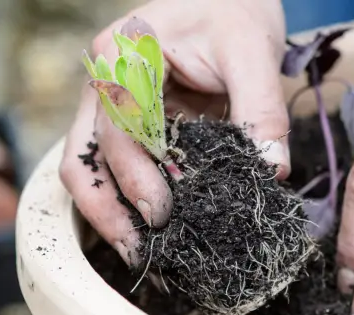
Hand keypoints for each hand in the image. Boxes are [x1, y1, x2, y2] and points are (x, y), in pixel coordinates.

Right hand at [59, 0, 288, 266]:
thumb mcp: (252, 52)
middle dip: (108, 210)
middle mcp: (103, 81)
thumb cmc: (234, 13)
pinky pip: (112, 166)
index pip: (118, 128)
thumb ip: (261, 110)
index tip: (164, 216)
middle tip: (142, 252)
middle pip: (82, 157)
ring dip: (107, 212)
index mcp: (124, 56)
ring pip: (85, 167)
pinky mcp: (125, 121)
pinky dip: (123, 199)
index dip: (136, 178)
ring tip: (139, 252)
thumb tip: (270, 171)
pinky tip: (146, 228)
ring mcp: (107, 103)